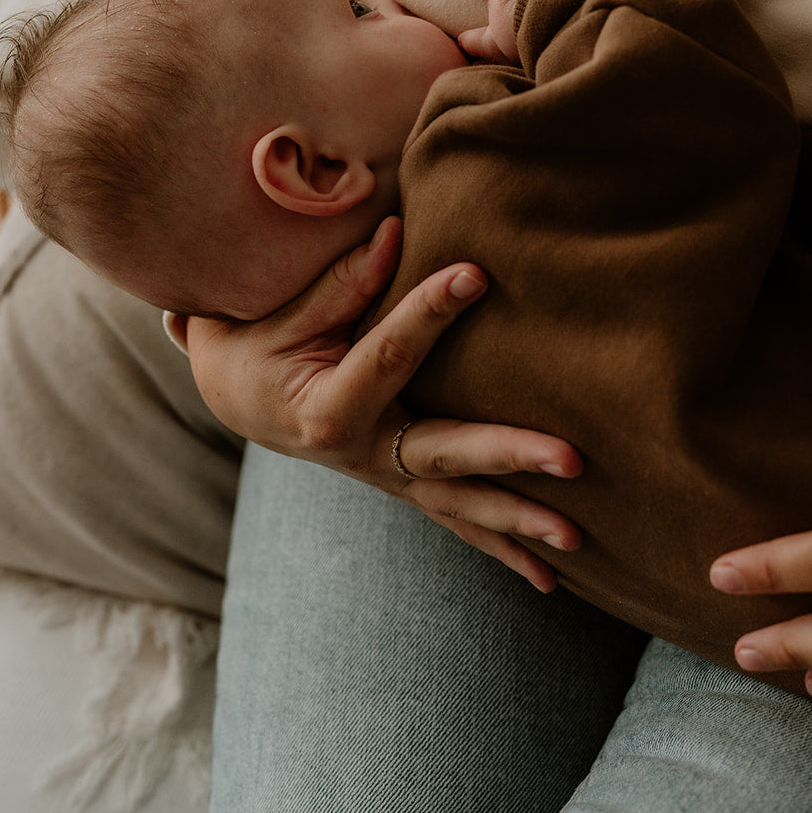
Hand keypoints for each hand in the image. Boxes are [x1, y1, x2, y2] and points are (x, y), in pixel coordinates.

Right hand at [179, 216, 581, 592]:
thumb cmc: (254, 346)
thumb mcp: (276, 314)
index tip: (476, 273)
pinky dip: (501, 548)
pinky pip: (456, 519)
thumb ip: (338, 282)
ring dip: (519, 520)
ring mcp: (386, 476)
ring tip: (576, 538)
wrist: (235, 397)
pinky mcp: (402, 482)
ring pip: (458, 503)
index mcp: (326, 408)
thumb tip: (393, 233)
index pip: (388, 355)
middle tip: (572, 459)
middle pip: (444, 454)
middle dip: (511, 456)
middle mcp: (362, 454)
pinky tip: (549, 580)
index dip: (430, 312)